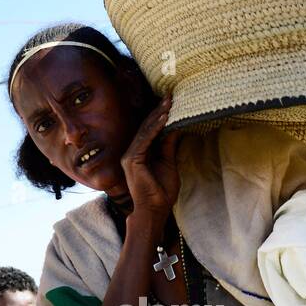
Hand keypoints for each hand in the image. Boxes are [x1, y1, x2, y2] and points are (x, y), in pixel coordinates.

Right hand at [120, 95, 179, 223]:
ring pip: (145, 131)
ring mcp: (130, 156)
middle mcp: (132, 152)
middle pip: (147, 127)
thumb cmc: (161, 191)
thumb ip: (169, 145)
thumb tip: (175, 126)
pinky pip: (145, 140)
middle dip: (159, 110)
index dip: (160, 115)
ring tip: (169, 102)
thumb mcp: (169, 162)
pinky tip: (164, 118)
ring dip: (158, 116)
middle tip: (170, 95)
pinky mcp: (132, 160)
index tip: (171, 101)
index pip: (150, 129)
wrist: (155, 210)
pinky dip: (155, 128)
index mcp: (140, 152)